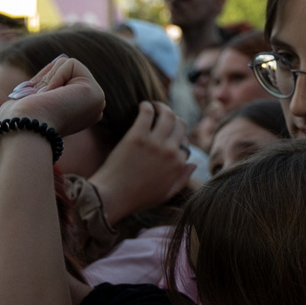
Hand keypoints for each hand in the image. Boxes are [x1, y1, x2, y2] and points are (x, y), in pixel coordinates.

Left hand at [0, 55, 108, 140]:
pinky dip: (55, 76)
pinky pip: (72, 64)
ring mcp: (97, 102)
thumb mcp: (35, 97)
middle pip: (67, 72)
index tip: (37, 99)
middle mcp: (92, 109)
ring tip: (46, 98)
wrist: (23, 127)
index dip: (45, 83)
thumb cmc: (22, 117)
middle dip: (47, 80)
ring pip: (69, 66)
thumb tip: (61, 63)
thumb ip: (49, 83)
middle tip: (40, 99)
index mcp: (80, 114)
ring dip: (50, 79)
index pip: (64, 80)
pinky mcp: (95, 93)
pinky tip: (53, 95)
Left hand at [89, 101, 195, 220]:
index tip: (168, 137)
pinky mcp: (137, 136)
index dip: (178, 139)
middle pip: (180, 125)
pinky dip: (147, 106)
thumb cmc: (137, 199)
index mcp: (178, 165)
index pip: (186, 144)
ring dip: (162, 107)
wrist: (112, 197)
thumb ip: (182, 179)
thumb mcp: (166, 194)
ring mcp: (154, 142)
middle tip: (163, 116)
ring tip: (155, 106)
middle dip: (174, 119)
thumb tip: (193, 164)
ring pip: (168, 115)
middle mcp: (170, 151)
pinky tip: (143, 106)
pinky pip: (148, 113)